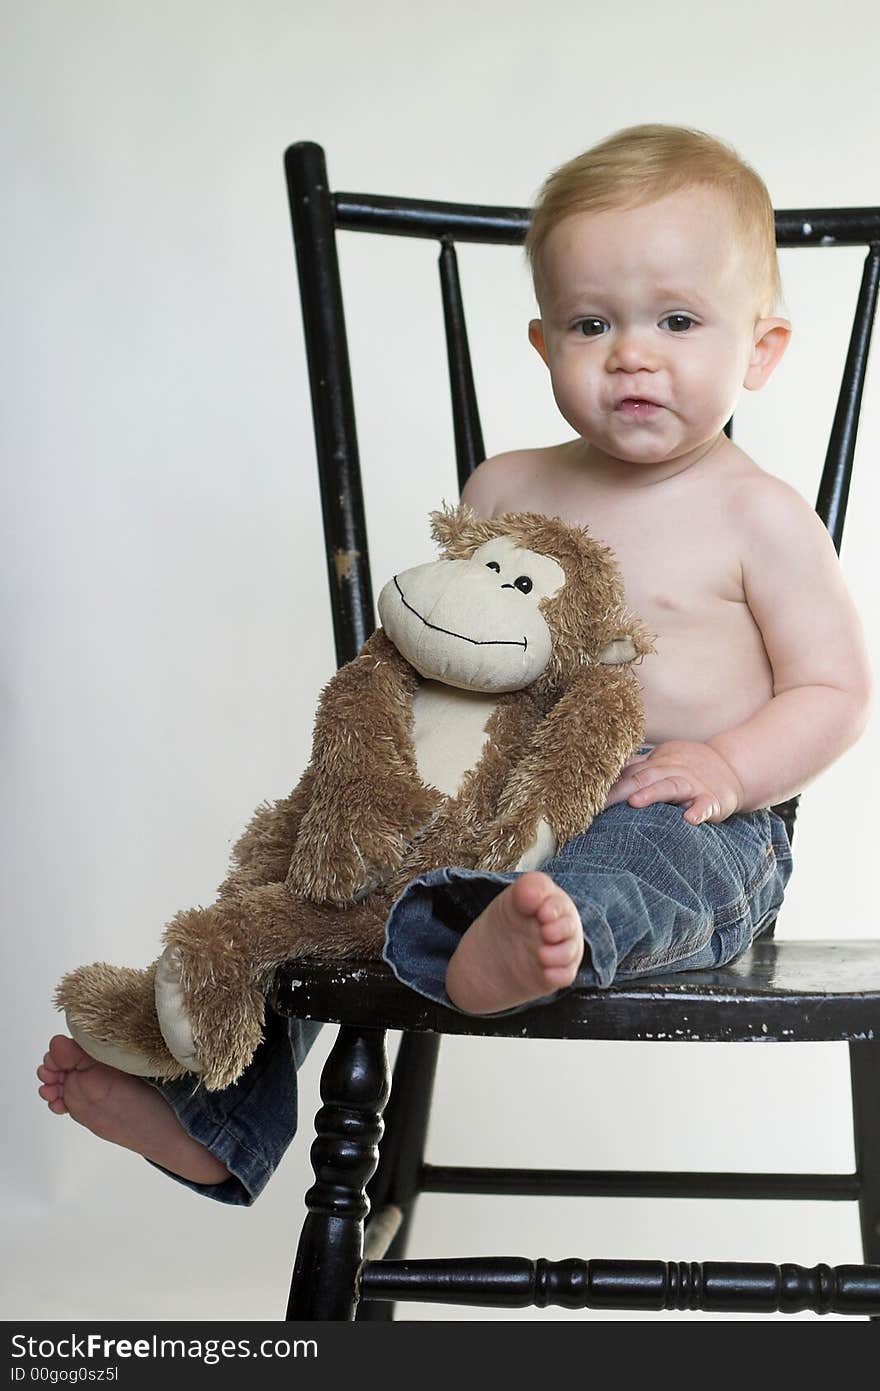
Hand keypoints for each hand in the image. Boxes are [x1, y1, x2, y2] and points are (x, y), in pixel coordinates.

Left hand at [602, 740, 744, 824]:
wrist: (732, 767)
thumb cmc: (688, 768)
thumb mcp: (662, 762)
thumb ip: (636, 768)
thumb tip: (604, 774)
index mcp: (658, 765)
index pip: (629, 774)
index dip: (608, 784)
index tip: (585, 797)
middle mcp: (672, 772)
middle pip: (643, 778)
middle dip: (621, 790)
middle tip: (600, 803)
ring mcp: (693, 786)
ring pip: (671, 787)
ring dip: (653, 794)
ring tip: (636, 803)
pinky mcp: (713, 800)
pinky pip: (705, 805)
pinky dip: (698, 811)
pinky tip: (689, 819)